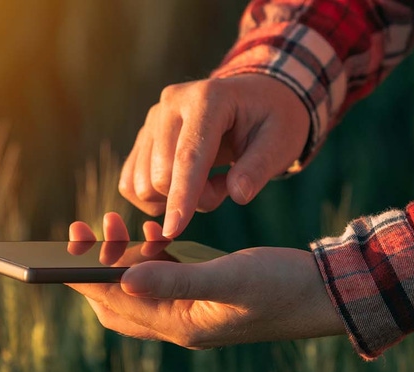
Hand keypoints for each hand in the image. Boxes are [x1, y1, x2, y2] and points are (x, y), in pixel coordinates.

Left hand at [67, 213, 342, 348]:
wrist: (325, 294)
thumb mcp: (231, 278)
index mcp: (180, 324)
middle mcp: (179, 322)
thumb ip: (178, 279)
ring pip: (136, 290)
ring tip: (118, 224)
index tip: (71, 242)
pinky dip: (149, 257)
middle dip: (94, 268)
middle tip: (88, 231)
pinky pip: (161, 280)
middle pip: (116, 303)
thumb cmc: (282, 286)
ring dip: (120, 260)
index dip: (86, 275)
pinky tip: (155, 232)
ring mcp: (190, 311)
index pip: (115, 303)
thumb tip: (122, 278)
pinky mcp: (202, 295)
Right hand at [120, 74, 309, 237]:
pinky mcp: (144, 137)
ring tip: (213, 178)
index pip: (188, 156)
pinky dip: (157, 199)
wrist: (256, 100)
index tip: (174, 231)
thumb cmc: (272, 120)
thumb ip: (260, 168)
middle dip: (195, 199)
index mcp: (207, 98)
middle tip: (230, 183)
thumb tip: (238, 195)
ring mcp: (153, 118)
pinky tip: (188, 185)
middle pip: (161, 175)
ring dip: (179, 198)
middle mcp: (171, 102)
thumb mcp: (282, 141)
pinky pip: (132, 183)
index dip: (181, 196)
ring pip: (144, 184)